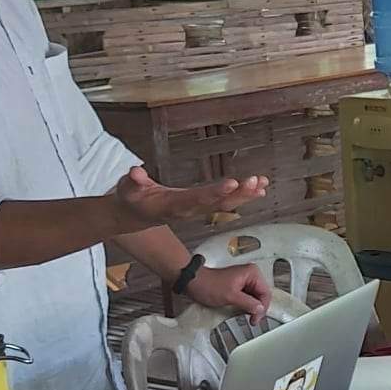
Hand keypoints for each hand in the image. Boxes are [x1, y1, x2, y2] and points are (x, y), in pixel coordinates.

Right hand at [113, 167, 269, 230]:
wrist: (136, 217)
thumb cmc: (132, 199)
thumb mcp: (127, 190)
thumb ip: (132, 182)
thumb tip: (135, 172)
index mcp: (173, 205)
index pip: (196, 198)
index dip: (214, 192)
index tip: (232, 183)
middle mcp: (190, 210)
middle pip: (217, 203)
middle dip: (238, 194)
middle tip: (256, 182)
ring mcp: (198, 210)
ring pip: (225, 204)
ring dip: (246, 195)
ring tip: (263, 184)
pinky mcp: (203, 207)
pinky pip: (227, 203)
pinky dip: (244, 196)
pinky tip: (260, 189)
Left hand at [183, 264, 270, 324]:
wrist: (194, 282)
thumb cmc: (208, 284)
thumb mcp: (231, 296)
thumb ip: (248, 304)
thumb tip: (260, 310)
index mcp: (252, 273)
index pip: (265, 293)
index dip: (262, 308)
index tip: (256, 318)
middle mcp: (250, 275)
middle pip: (262, 295)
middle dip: (257, 308)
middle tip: (253, 319)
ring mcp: (245, 280)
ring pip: (255, 297)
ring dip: (252, 307)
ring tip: (247, 316)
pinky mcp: (239, 285)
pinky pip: (248, 297)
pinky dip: (246, 305)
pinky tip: (242, 311)